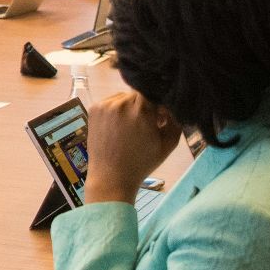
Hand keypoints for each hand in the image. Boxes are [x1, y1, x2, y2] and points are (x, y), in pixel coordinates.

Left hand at [84, 91, 181, 205]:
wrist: (111, 178)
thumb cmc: (142, 163)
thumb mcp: (168, 143)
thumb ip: (176, 119)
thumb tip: (172, 104)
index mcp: (141, 108)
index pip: (155, 92)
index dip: (160, 103)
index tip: (160, 117)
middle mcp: (121, 102)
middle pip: (139, 94)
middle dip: (145, 106)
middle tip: (147, 125)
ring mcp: (104, 105)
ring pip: (124, 97)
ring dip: (130, 108)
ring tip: (130, 128)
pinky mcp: (93, 109)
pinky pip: (111, 103)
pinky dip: (116, 111)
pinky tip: (118, 129)